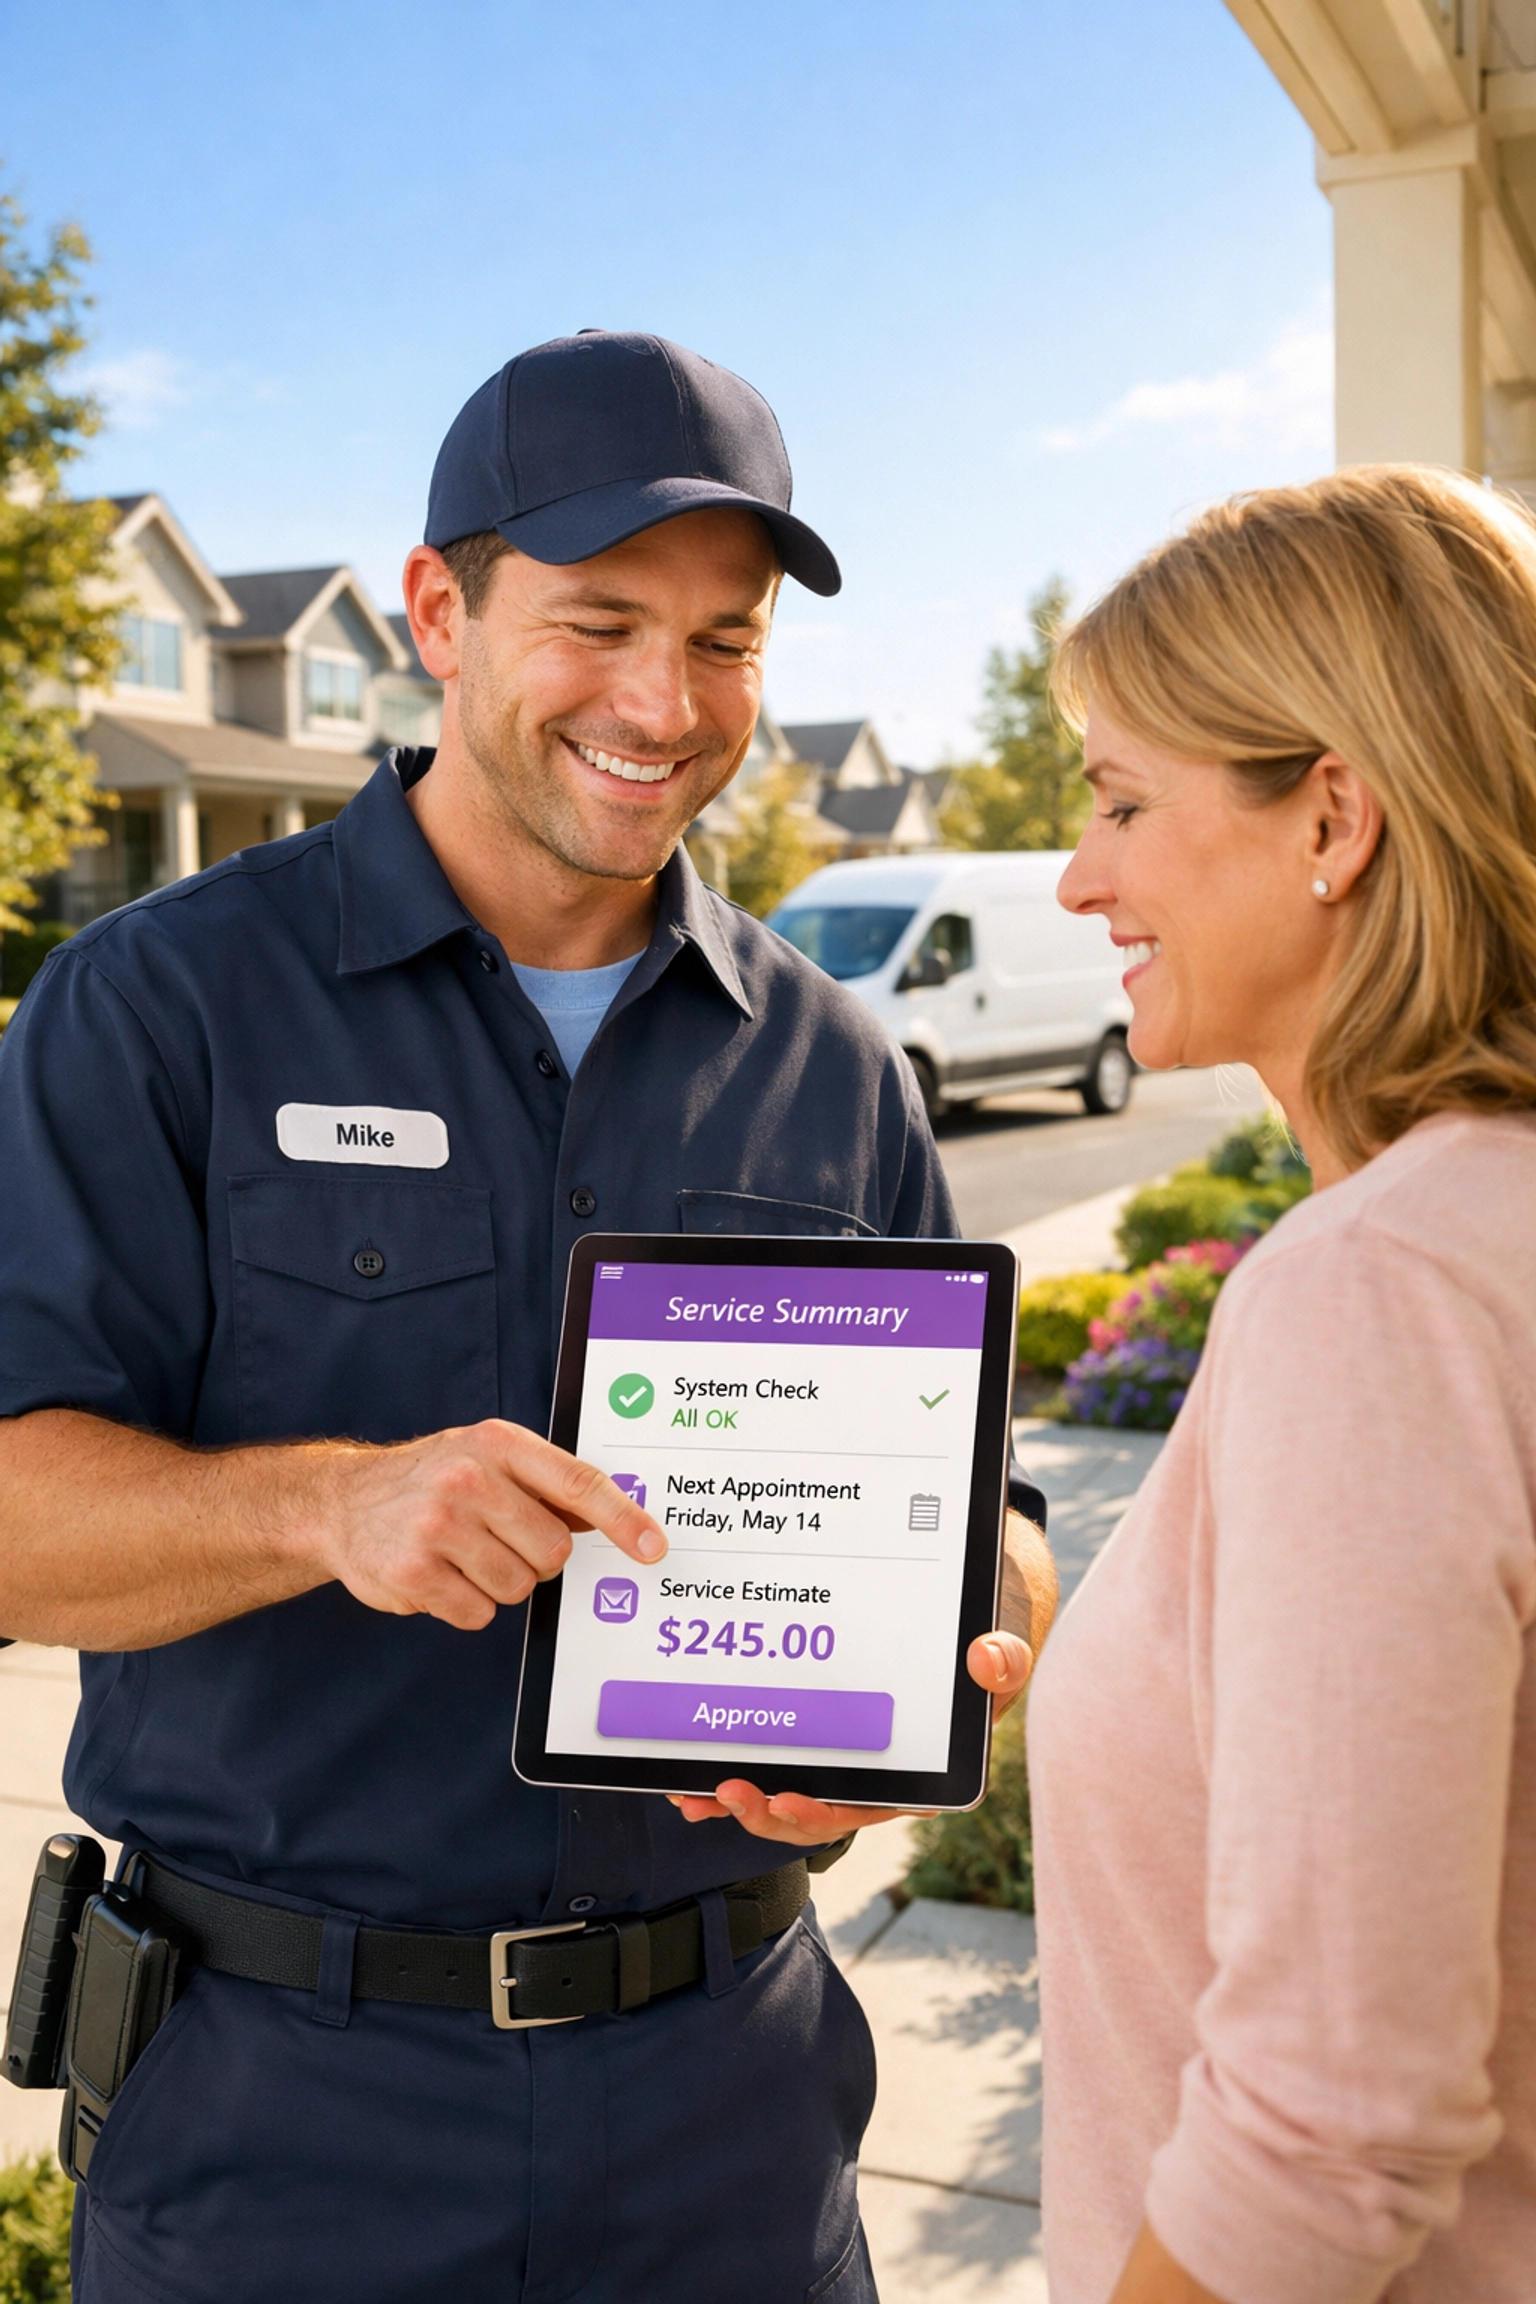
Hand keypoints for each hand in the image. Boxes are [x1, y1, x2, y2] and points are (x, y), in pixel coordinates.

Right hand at [310, 1418, 667, 1630]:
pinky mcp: (412, 1573)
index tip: (653, 1548)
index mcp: (498, 1443)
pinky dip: (465, 1605)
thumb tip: (619, 1517)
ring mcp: (436, 1526)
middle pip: (553, 1551)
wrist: (343, 1502)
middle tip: (498, 1540)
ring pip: (517, 1588)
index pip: (578, 1483)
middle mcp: (468, 1479)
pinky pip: (478, 1614)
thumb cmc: (434, 1479)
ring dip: (498, 1583)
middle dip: (535, 1558)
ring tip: (462, 1555)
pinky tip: (438, 1574)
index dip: (623, 1519)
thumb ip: (549, 1484)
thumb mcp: (489, 1458)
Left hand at [668, 1510, 1049, 1844]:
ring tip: (692, 1792)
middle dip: (764, 1810)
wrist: (966, 1624)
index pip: (864, 1807)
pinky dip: (731, 1768)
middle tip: (724, 1792)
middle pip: (812, 1811)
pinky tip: (691, 1770)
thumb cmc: (980, 1648)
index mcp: (916, 1774)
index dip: (821, 1813)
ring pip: (783, 1793)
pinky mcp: (815, 1736)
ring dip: (737, 1800)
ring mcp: (840, 1761)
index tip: (786, 1800)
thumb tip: (990, 1658)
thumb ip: (1004, 1660)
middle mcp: (873, 1776)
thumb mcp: (1001, 1650)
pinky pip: (770, 1763)